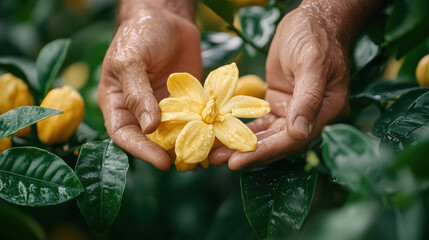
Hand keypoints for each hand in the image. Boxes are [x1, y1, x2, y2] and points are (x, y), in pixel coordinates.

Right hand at [98, 4, 201, 169]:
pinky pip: (193, 119)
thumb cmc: (140, 34)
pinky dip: (203, 129)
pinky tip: (216, 137)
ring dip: (188, 144)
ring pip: (174, 133)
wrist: (167, 17)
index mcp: (118, 103)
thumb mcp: (130, 60)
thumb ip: (137, 93)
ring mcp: (164, 107)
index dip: (140, 150)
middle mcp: (140, 110)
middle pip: (150, 140)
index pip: (124, 135)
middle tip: (188, 162)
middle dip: (167, 152)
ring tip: (205, 156)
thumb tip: (148, 127)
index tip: (161, 162)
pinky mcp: (186, 101)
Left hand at [210, 5, 349, 169]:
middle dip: (246, 153)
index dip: (264, 153)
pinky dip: (242, 129)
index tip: (236, 162)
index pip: (292, 141)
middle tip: (215, 160)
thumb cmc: (315, 37)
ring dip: (240, 144)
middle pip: (276, 143)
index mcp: (326, 112)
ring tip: (213, 153)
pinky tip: (222, 134)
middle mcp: (310, 117)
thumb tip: (299, 133)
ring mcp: (293, 112)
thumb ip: (308, 98)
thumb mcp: (312, 63)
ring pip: (266, 136)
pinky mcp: (278, 105)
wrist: (311, 20)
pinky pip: (260, 123)